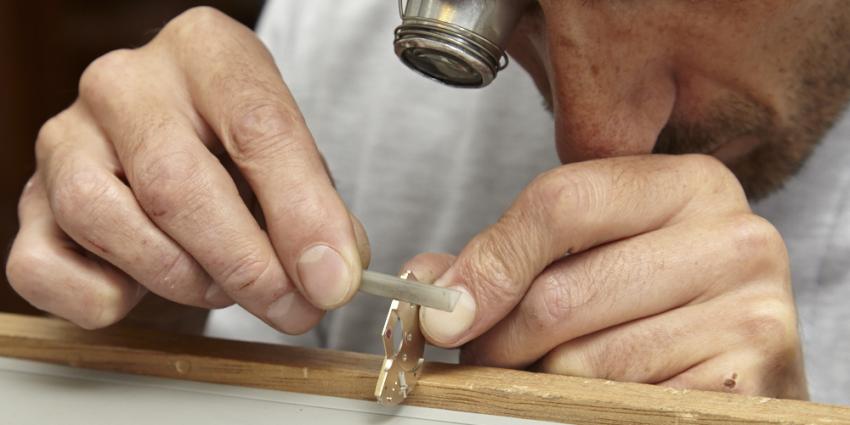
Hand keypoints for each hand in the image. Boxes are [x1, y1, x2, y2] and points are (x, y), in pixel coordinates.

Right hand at [5, 7, 368, 332]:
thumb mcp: (291, 157)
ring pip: (106, 221)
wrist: (170, 139)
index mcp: (204, 52)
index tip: (331, 277)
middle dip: (245, 265)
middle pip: (176, 183)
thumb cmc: (234, 147)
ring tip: (222, 286)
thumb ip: (316, 209)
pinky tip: (144, 287)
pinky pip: (46, 266)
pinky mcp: (30, 200)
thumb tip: (331, 274)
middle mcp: (124, 85)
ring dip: (180, 278)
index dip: (300, 213)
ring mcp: (65, 139)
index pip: (257, 127)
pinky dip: (104, 298)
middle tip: (291, 307)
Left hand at [410, 154, 806, 398]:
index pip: (559, 204)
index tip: (444, 317)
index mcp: (687, 184)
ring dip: (543, 381)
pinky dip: (591, 409)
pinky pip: (624, 405)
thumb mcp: (590, 256)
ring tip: (551, 374)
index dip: (489, 265)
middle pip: (560, 294)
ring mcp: (752, 309)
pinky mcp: (754, 380)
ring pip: (583, 362)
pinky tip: (601, 397)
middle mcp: (732, 236)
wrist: (738, 362)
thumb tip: (429, 287)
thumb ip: (509, 259)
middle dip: (502, 341)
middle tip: (487, 359)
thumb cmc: (655, 304)